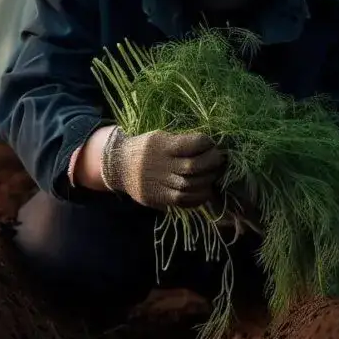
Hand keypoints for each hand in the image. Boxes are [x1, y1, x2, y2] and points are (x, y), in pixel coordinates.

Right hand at [102, 128, 224, 208]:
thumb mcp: (159, 138)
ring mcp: (158, 183)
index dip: (207, 144)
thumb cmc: (145, 149)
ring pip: (190, 186)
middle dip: (212, 164)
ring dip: (207, 181)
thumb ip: (181, 143)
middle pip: (193, 167)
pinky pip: (182, 200)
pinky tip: (205, 191)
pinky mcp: (157, 197)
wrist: (118, 166)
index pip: (192, 144)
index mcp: (162, 145)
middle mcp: (160, 164)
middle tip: (220, 161)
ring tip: (214, 175)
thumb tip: (210, 147)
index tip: (212, 144)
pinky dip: (198, 197)